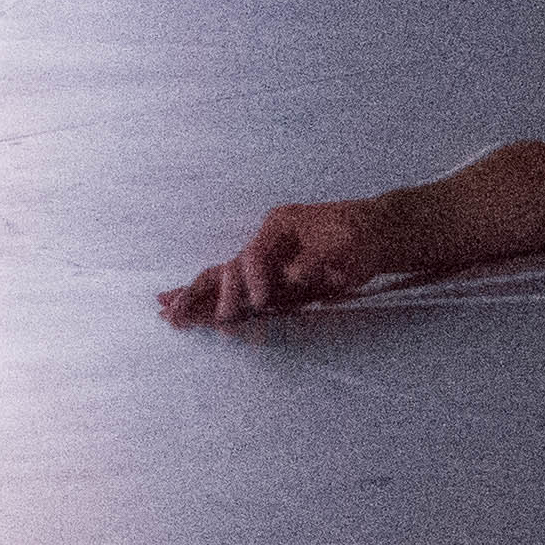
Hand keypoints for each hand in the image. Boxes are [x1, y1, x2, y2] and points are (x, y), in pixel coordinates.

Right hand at [161, 201, 388, 327]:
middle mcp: (265, 243)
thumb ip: (317, 259)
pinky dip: (207, 302)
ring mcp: (264, 264)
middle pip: (227, 268)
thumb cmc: (364, 234)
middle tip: (183, 318)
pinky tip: (178, 311)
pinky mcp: (269, 284)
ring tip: (166, 315)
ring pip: (221, 281)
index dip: (252, 281)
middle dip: (205, 294)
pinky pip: (233, 293)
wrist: (378, 234)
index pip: (253, 256)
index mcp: (280, 226)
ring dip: (194, 299)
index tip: (262, 303)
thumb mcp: (348, 243)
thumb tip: (289, 276)